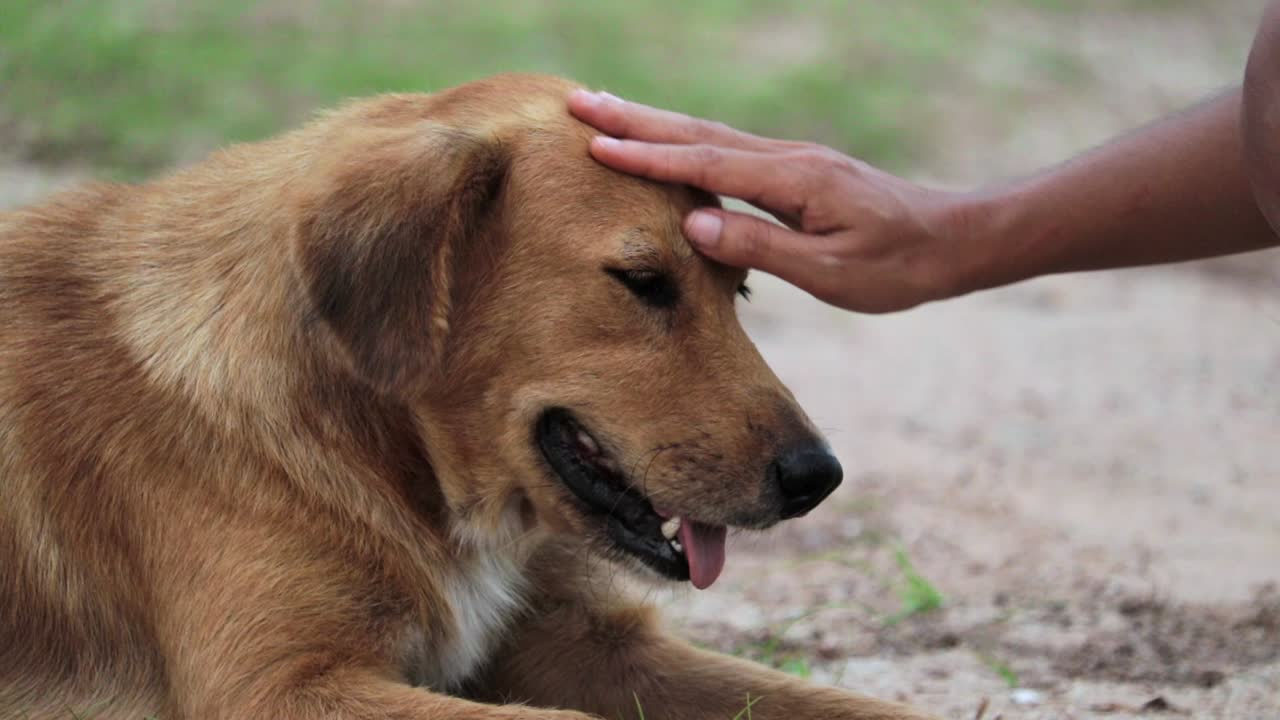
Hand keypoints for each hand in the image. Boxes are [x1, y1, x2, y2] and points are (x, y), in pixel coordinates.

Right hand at [568, 90, 972, 312]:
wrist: (953, 240)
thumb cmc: (897, 266)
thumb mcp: (831, 271)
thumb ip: (761, 246)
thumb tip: (694, 225)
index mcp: (794, 180)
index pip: (704, 165)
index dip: (647, 157)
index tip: (596, 146)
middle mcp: (788, 159)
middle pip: (697, 133)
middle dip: (635, 119)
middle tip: (577, 101)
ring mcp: (793, 160)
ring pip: (709, 136)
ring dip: (655, 124)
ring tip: (606, 112)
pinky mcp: (796, 172)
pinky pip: (728, 151)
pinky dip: (687, 142)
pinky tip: (669, 144)